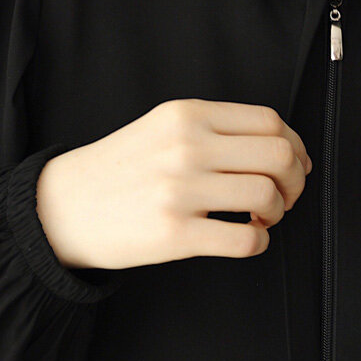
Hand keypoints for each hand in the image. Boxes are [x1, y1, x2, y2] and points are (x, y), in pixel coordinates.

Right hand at [35, 98, 311, 269]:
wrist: (64, 207)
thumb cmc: (120, 172)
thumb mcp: (162, 130)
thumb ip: (214, 131)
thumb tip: (281, 149)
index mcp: (187, 116)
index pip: (269, 122)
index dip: (295, 147)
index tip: (294, 167)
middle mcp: (186, 147)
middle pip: (277, 156)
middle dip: (294, 182)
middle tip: (283, 198)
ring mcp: (180, 190)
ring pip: (266, 196)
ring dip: (276, 214)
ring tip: (259, 220)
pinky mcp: (175, 233)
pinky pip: (245, 240)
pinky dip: (258, 243)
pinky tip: (245, 240)